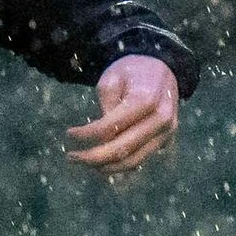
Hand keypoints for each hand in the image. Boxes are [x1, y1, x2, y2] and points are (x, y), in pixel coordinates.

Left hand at [64, 54, 178, 178]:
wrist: (162, 68)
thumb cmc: (132, 71)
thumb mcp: (111, 79)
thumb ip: (106, 106)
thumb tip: (102, 137)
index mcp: (146, 100)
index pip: (110, 127)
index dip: (87, 134)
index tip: (69, 133)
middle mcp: (161, 120)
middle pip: (122, 149)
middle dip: (93, 157)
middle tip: (72, 157)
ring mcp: (167, 132)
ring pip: (134, 160)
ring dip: (107, 166)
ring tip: (86, 163)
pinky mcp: (166, 140)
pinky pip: (142, 158)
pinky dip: (122, 164)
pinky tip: (105, 162)